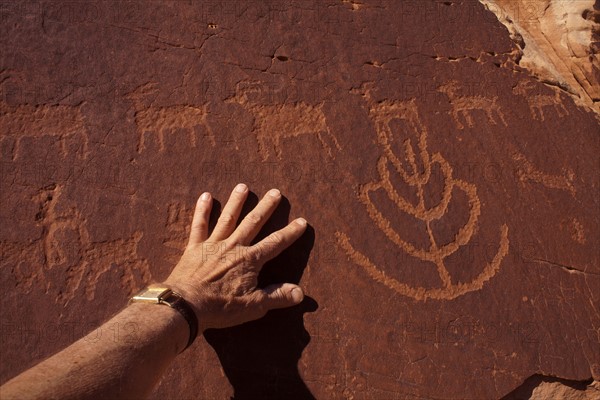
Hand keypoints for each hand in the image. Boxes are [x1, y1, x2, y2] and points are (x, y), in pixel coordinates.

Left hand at [164, 183, 306, 330]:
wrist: (185, 306)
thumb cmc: (220, 307)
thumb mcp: (253, 306)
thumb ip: (277, 297)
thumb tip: (300, 292)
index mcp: (250, 260)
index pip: (275, 243)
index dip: (290, 233)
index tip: (302, 221)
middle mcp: (234, 247)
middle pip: (253, 223)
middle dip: (266, 207)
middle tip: (275, 192)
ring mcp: (213, 244)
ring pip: (228, 218)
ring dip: (236, 201)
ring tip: (243, 186)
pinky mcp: (194, 247)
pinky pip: (199, 225)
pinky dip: (201, 210)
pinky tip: (205, 196)